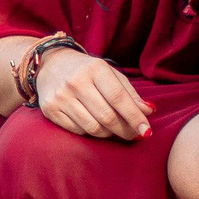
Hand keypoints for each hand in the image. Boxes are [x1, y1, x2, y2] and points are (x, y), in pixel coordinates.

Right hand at [35, 48, 153, 140]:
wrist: (50, 64)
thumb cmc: (86, 70)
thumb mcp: (109, 74)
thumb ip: (129, 93)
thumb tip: (147, 112)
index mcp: (95, 69)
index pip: (118, 97)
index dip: (134, 116)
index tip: (146, 130)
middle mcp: (76, 82)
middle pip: (107, 116)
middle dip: (125, 130)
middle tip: (134, 134)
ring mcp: (61, 97)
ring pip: (93, 127)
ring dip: (109, 134)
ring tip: (115, 130)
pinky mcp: (50, 110)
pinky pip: (78, 130)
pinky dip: (91, 132)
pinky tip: (96, 125)